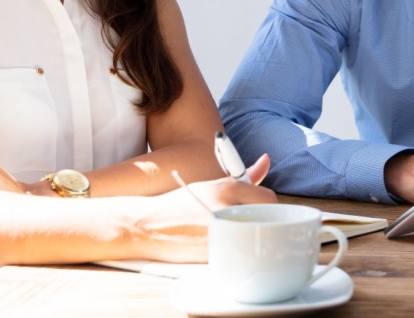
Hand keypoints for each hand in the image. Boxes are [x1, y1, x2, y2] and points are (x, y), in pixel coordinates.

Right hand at [136, 153, 277, 262]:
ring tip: (239, 239)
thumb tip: (267, 160)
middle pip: (266, 217)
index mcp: (227, 188)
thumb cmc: (180, 204)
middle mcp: (225, 206)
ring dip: (252, 239)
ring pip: (254, 237)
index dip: (269, 207)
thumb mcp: (211, 184)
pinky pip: (236, 254)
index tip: (264, 213)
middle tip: (254, 227)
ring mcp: (218, 231)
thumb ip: (244, 176)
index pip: (269, 198)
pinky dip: (236, 254)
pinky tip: (226, 251)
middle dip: (264, 222)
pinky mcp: (210, 253)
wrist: (145, 224)